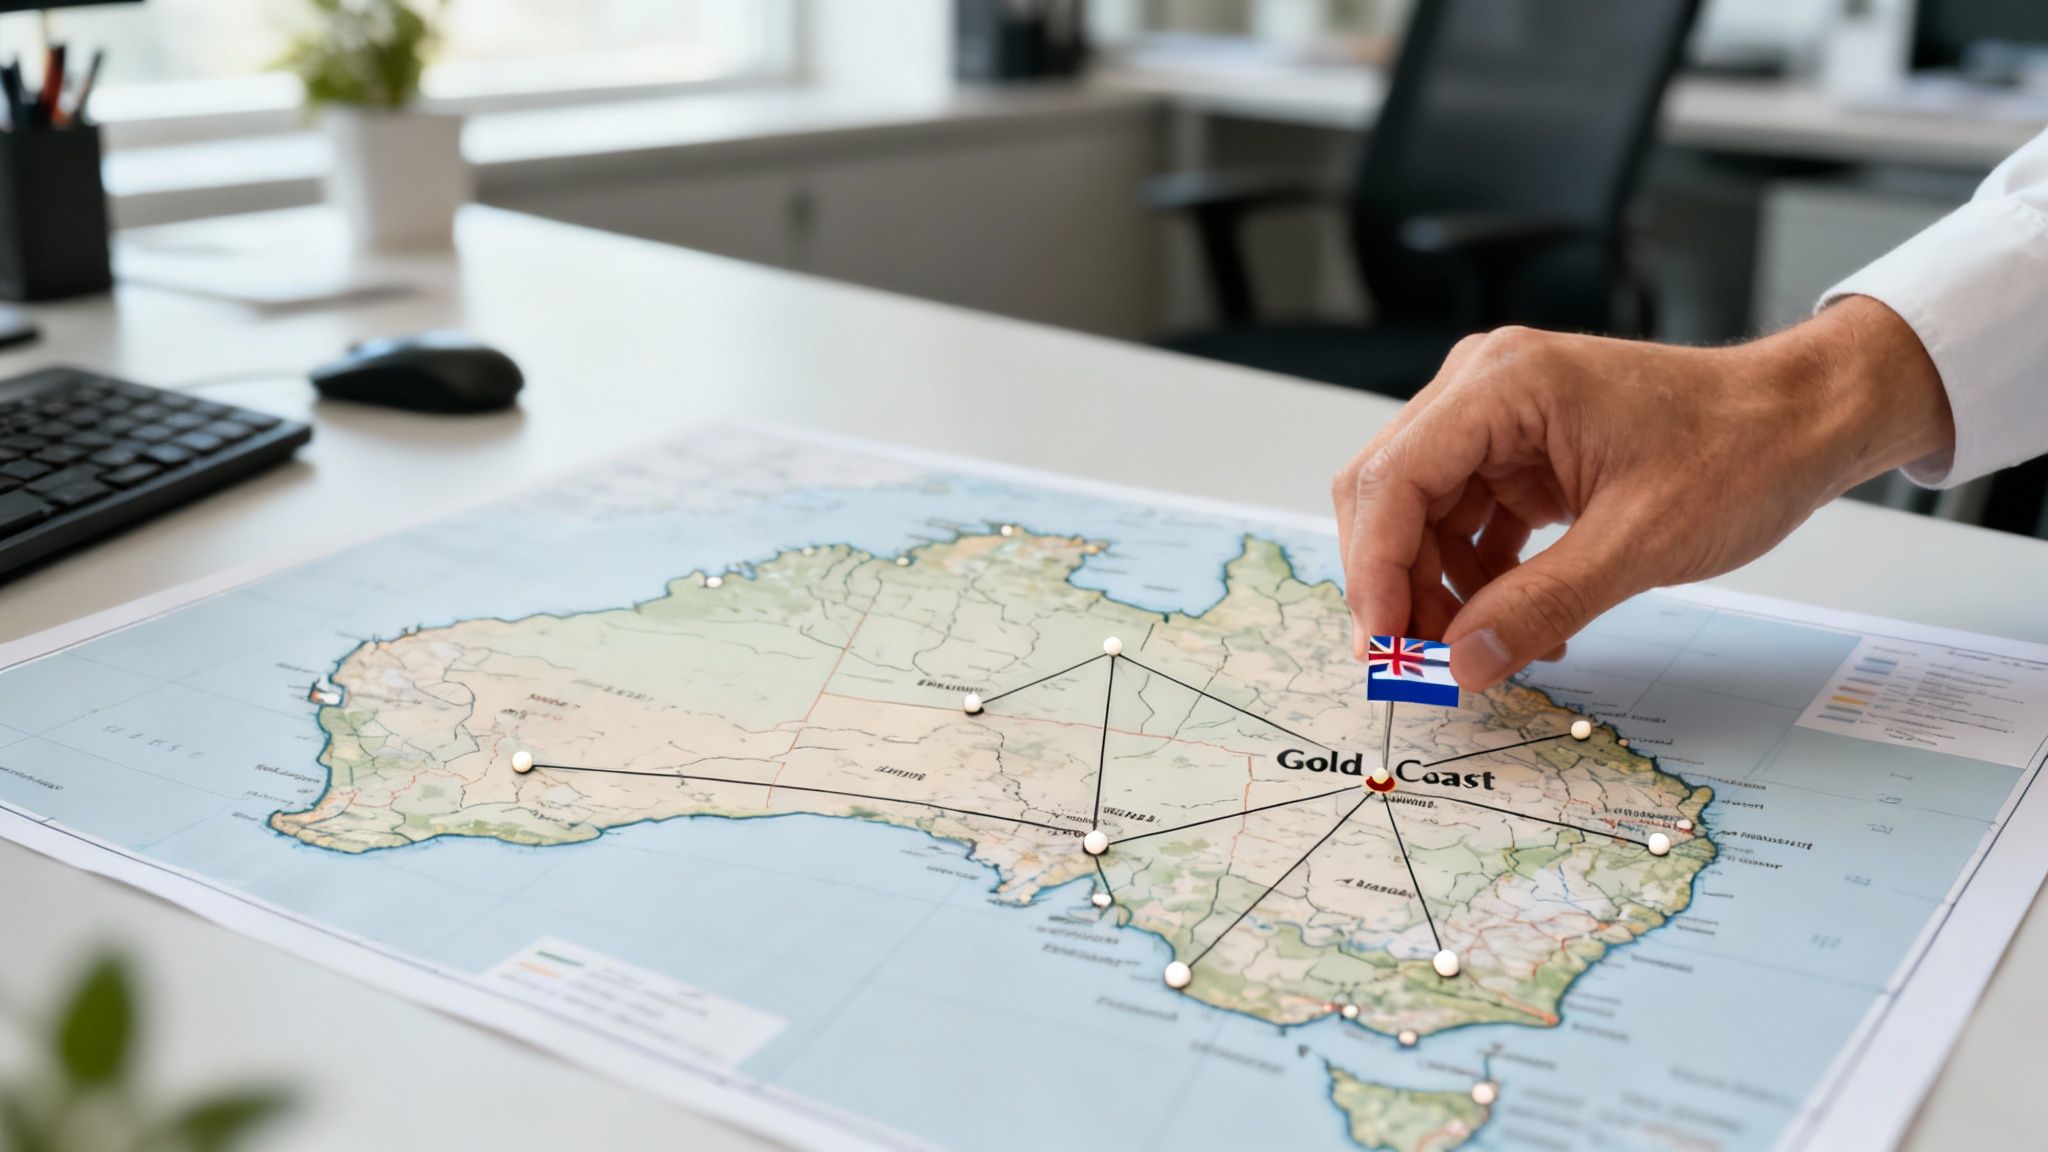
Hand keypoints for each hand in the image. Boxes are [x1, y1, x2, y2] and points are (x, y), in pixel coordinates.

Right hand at [1331, 296, 1955, 690]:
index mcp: (1502, 385)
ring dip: (1437, 590)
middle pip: (1390, 495)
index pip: (1393, 480)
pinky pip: (1464, 520)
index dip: (1375, 571)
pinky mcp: (1518, 450)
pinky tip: (1514, 623)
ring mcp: (1498, 418)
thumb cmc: (1740, 452)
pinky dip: (1475, 577)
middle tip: (1416, 665)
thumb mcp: (1639, 544)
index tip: (1384, 649)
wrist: (1803, 420)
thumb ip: (1540, 607)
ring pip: (1421, 516)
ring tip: (1481, 651)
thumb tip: (1461, 665)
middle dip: (1397, 585)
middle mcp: (1483, 387)